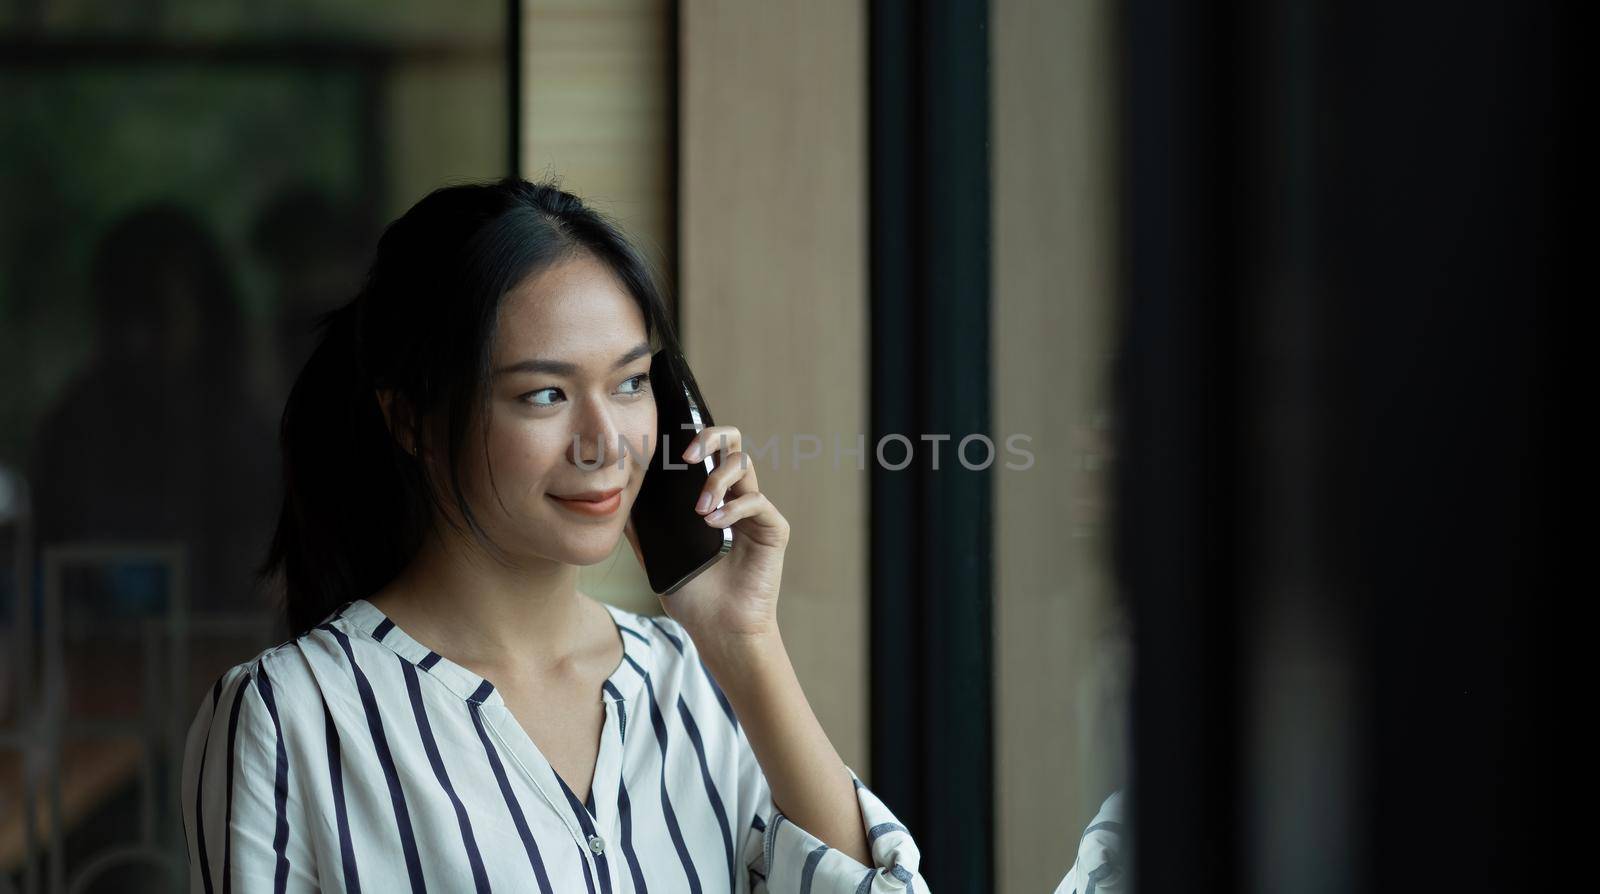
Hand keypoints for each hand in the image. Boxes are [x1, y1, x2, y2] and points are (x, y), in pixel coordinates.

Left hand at [622, 424, 789, 648]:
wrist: (720, 632)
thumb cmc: (694, 600)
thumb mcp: (658, 558)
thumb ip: (643, 531)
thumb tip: (619, 504)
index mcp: (714, 502)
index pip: (710, 454)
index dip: (694, 440)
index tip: (668, 449)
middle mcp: (737, 500)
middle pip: (733, 444)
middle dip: (711, 437)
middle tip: (688, 456)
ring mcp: (756, 513)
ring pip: (744, 465)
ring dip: (717, 480)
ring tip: (700, 510)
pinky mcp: (773, 529)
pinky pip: (757, 501)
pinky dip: (733, 507)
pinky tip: (715, 523)